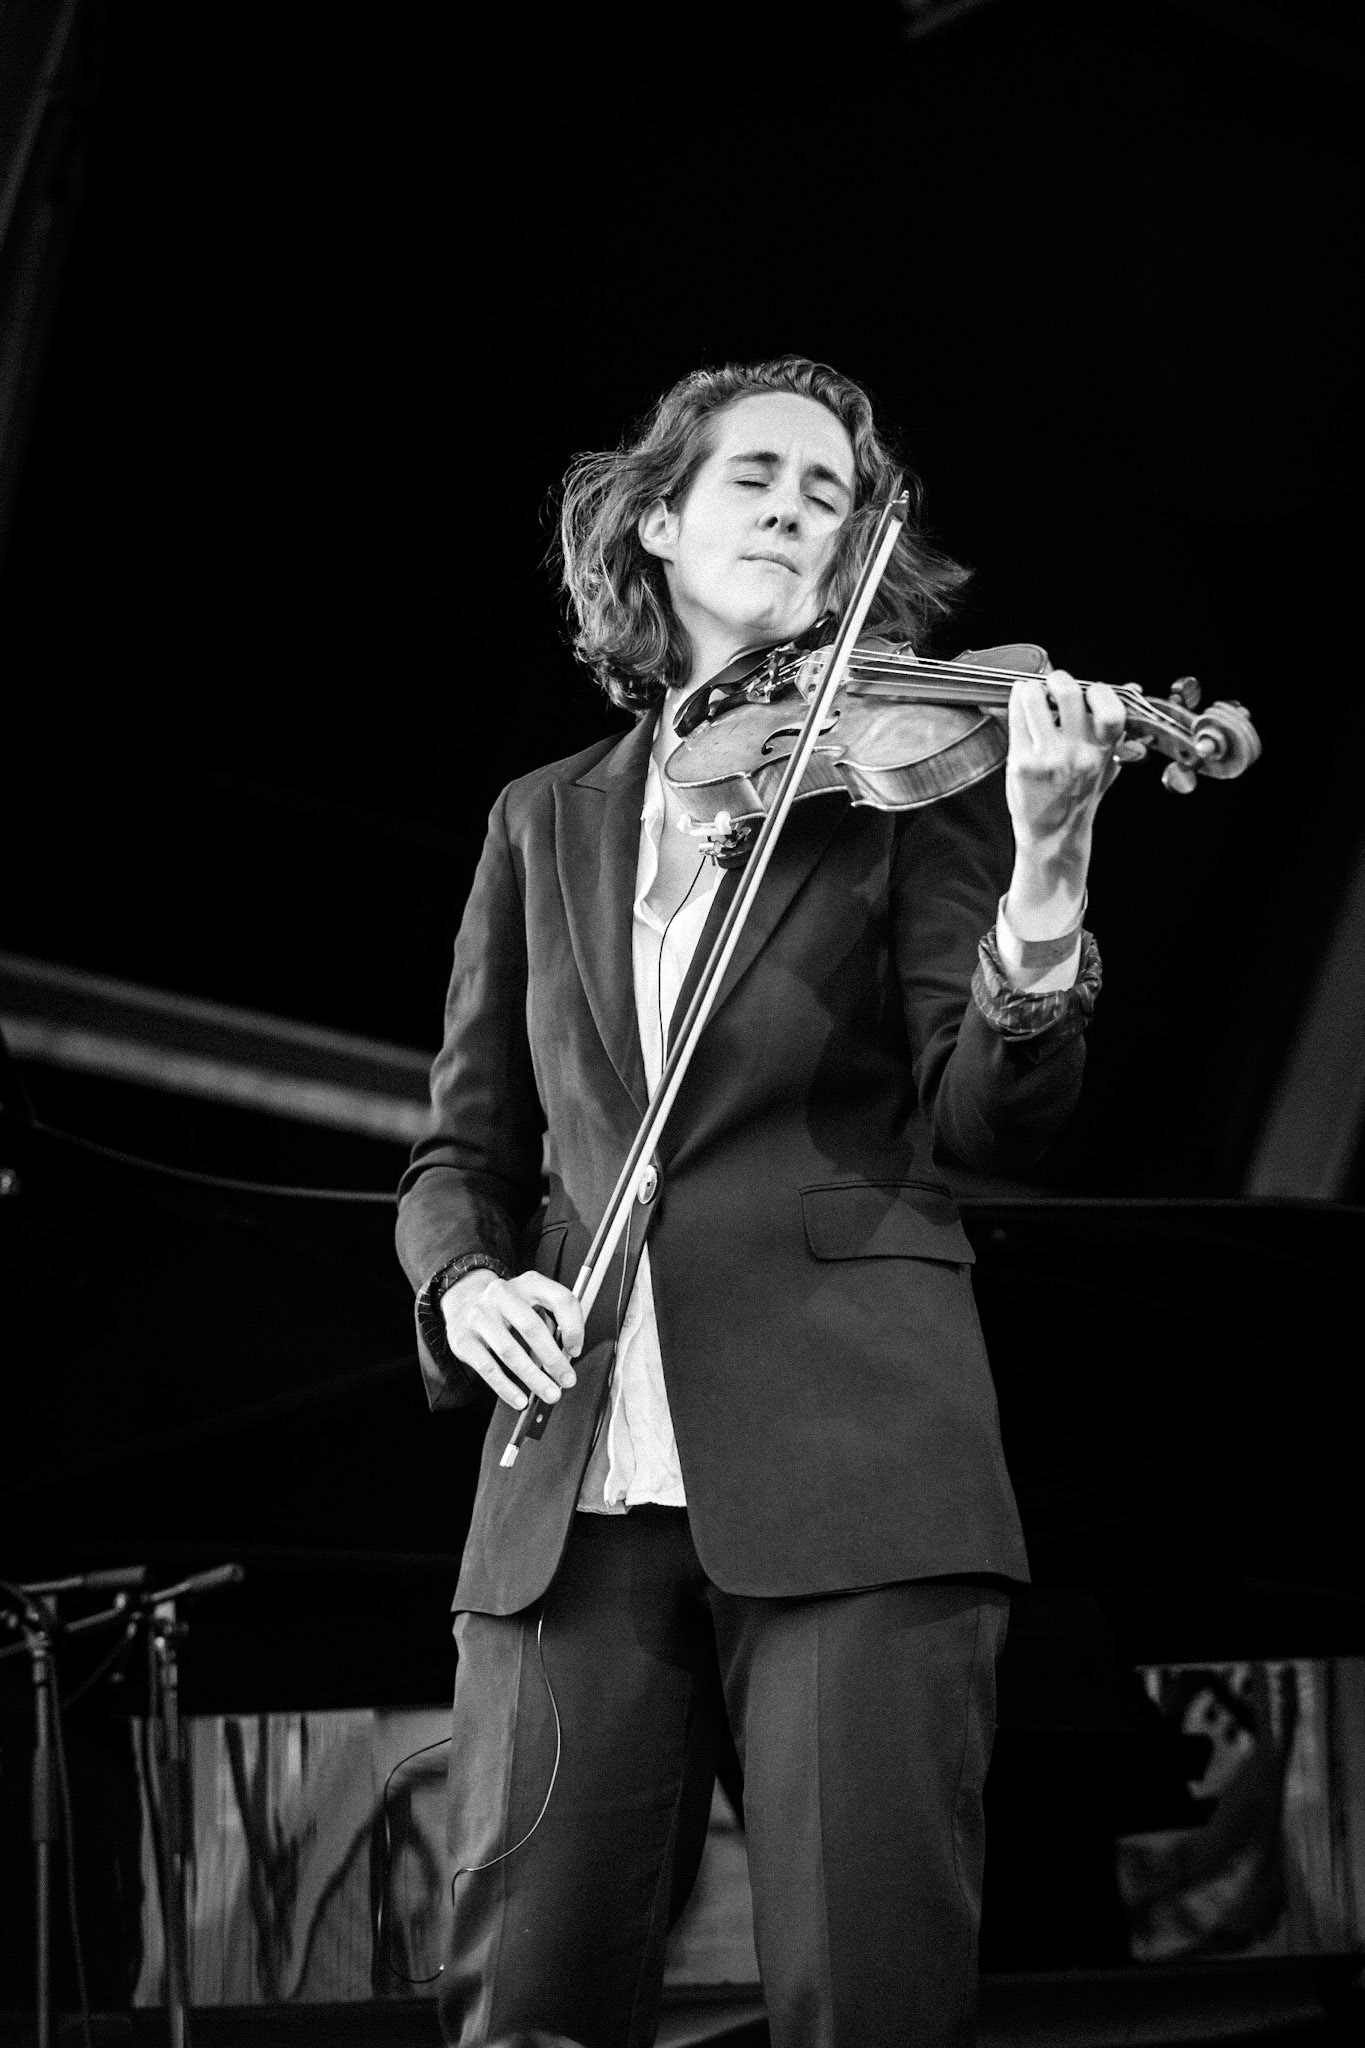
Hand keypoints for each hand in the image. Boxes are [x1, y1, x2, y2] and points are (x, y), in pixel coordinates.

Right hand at [440, 1269, 583, 1411]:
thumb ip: (551, 1323)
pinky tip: (520, 1399)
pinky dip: (506, 1388)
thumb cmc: (507, 1307)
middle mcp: (502, 1294)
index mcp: (528, 1283)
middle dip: (553, 1359)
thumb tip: (566, 1358)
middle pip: (532, 1327)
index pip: (560, 1299)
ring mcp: (480, 1315)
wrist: (464, 1299)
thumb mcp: (532, 1301)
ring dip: (533, 1378)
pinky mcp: (463, 1339)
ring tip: (549, 1393)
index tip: (575, 1350)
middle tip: (566, 1380)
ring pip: (510, 1351)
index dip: (573, 1327)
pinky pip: (488, 1368)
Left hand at [1004, 670, 1128, 935]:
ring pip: (1035, 700)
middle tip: (1053, 682)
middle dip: (1059, 679)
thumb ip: (1118, 729)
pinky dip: (1016, 703)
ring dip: (1031, 689)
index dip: (1099, 691)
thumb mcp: (1106, 765)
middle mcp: (1077, 753)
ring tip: (1031, 692)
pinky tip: (1019, 703)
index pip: (1111, 709)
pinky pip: (1016, 719)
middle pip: (1068, 694)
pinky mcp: (1021, 762)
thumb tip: (1134, 689)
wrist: (1053, 837)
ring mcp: (1047, 757)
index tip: (1088, 690)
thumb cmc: (1078, 797)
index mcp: (1102, 752)